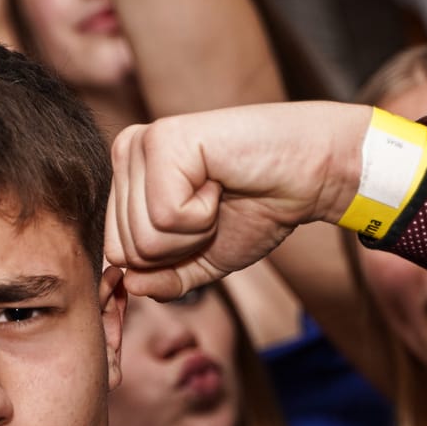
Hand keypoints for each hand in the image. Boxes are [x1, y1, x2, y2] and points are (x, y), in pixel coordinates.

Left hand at [106, 104, 368, 298]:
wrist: (308, 174)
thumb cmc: (257, 208)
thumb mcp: (201, 258)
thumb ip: (162, 279)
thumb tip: (129, 285)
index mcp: (128, 180)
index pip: (118, 256)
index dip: (169, 259)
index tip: (204, 223)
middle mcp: (126, 156)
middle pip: (127, 252)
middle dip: (180, 248)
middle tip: (215, 209)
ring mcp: (140, 145)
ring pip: (143, 239)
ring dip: (195, 231)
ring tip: (217, 194)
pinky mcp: (162, 140)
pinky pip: (164, 217)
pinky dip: (203, 214)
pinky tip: (219, 182)